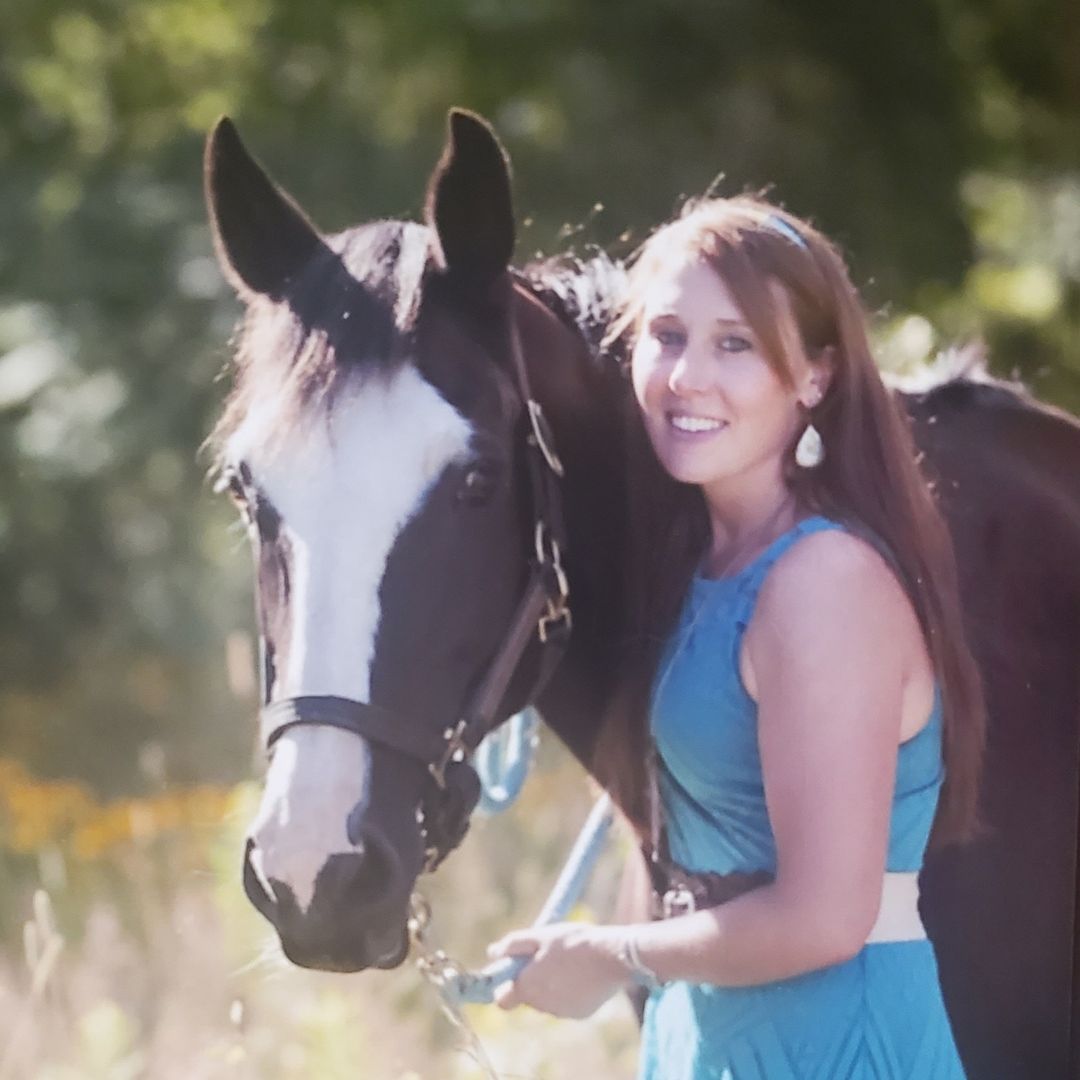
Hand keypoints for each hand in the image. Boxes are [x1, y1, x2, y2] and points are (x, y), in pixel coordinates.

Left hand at [488, 923, 630, 1018]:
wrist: (612, 956)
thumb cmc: (573, 942)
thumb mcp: (541, 935)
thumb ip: (514, 945)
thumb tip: (492, 952)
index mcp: (528, 987)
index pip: (502, 1000)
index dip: (506, 985)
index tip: (515, 970)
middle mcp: (542, 1006)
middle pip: (527, 996)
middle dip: (532, 979)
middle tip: (547, 957)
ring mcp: (562, 1012)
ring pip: (547, 999)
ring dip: (551, 984)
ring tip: (568, 961)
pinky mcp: (580, 1013)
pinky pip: (567, 1002)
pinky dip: (570, 991)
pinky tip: (582, 973)